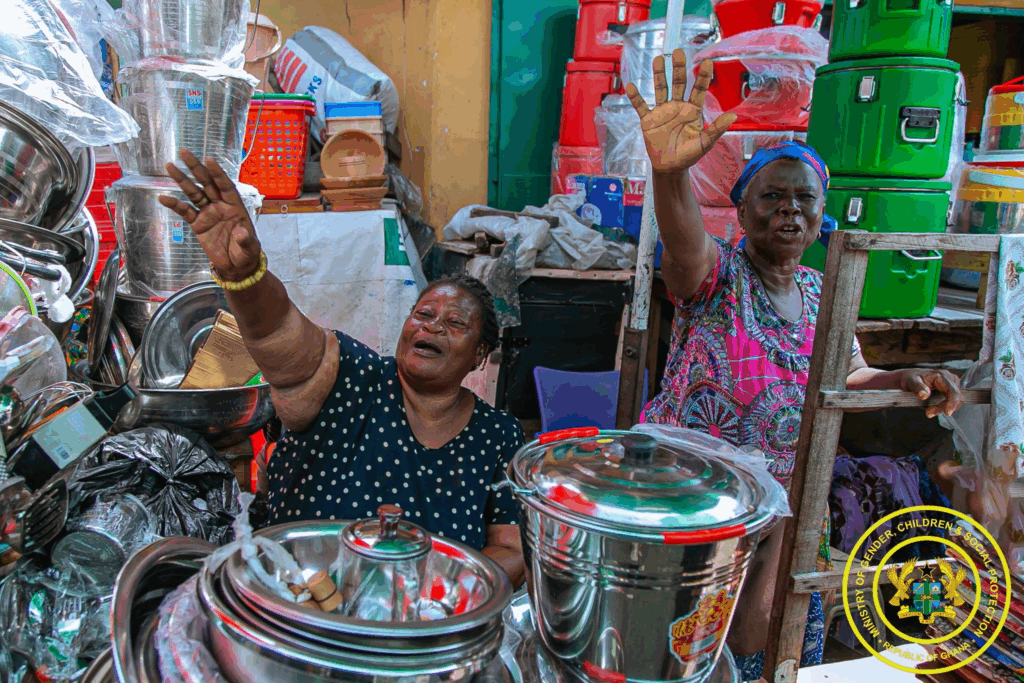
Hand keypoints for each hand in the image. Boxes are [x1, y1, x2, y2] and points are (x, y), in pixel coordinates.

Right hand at [157, 149, 261, 281]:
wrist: (235, 266)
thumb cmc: (246, 253)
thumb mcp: (249, 248)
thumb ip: (245, 240)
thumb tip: (241, 233)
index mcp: (235, 206)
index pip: (225, 186)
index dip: (218, 173)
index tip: (209, 160)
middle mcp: (220, 205)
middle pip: (207, 183)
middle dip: (196, 168)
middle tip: (184, 152)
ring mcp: (208, 212)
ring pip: (194, 192)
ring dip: (182, 180)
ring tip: (170, 166)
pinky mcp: (198, 223)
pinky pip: (185, 211)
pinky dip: (175, 204)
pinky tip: (163, 197)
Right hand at [624, 48, 736, 172]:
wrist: (671, 167)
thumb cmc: (689, 154)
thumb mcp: (705, 142)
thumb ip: (717, 129)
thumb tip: (733, 116)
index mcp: (692, 110)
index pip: (698, 89)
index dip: (702, 76)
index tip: (706, 62)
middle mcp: (677, 106)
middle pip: (678, 83)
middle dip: (678, 68)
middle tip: (679, 52)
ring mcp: (662, 111)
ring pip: (661, 88)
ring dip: (659, 74)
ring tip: (659, 59)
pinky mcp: (649, 120)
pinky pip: (641, 106)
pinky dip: (635, 97)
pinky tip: (630, 86)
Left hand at [896, 368, 963, 417]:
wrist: (908, 378)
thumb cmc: (909, 378)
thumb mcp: (910, 381)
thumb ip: (917, 387)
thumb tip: (925, 395)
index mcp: (941, 375)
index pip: (953, 391)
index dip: (952, 403)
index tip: (947, 412)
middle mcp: (950, 379)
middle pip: (956, 398)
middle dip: (944, 407)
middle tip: (929, 412)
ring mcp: (952, 384)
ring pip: (955, 402)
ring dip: (942, 408)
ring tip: (929, 410)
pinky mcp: (950, 390)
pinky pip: (952, 402)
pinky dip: (943, 407)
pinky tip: (932, 408)